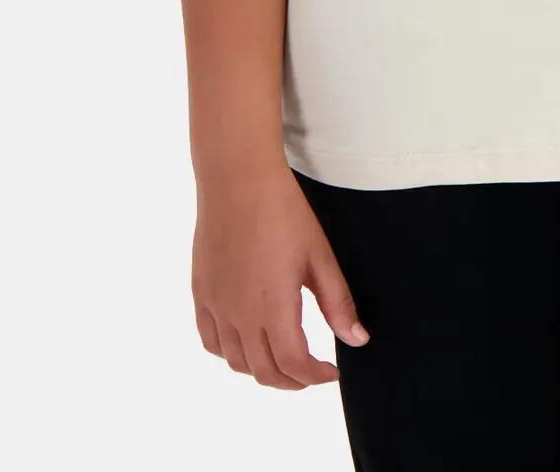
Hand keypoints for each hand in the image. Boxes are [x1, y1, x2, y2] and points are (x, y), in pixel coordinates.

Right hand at [191, 163, 369, 387]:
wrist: (238, 179)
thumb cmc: (283, 212)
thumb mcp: (319, 256)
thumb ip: (337, 302)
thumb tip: (357, 340)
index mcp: (272, 308)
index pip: (293, 365)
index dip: (316, 377)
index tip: (332, 372)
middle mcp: (239, 314)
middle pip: (264, 372)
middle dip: (292, 380)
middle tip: (312, 371)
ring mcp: (216, 305)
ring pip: (236, 361)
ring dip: (262, 368)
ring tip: (283, 357)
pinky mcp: (202, 292)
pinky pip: (211, 340)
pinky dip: (229, 352)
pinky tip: (246, 340)